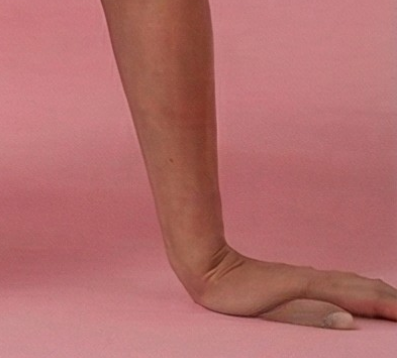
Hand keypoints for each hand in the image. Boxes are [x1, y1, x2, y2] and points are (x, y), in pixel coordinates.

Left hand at [190, 247, 396, 329]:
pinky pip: (342, 282)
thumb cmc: (235, 293)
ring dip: (381, 293)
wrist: (209, 266)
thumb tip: (349, 322)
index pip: (365, 299)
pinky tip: (360, 292)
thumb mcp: (269, 310)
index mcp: (315, 288)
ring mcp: (310, 277)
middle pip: (367, 289)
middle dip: (393, 300)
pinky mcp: (301, 278)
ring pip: (356, 283)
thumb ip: (310, 316)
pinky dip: (362, 288)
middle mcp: (318, 279)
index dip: (391, 308)